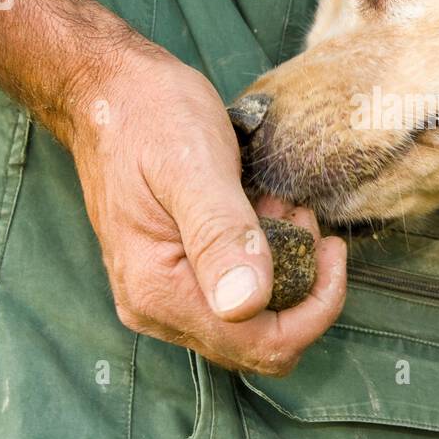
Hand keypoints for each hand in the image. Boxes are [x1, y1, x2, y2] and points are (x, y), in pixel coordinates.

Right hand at [67, 49, 346, 374]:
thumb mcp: (193, 165)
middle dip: (300, 287)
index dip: (316, 307)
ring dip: (283, 270)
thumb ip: (220, 234)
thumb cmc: (149, 117)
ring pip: (251, 321)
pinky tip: (263, 213)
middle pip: (260, 343)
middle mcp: (155, 308)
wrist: (107, 94)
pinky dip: (264, 261)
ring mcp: (160, 296)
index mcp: (159, 290)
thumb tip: (245, 304)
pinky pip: (234, 296)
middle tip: (302, 219)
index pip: (262, 345)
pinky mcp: (170, 277)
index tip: (331, 247)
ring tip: (282, 207)